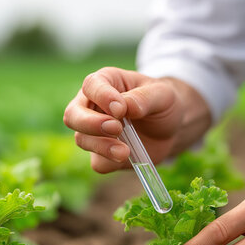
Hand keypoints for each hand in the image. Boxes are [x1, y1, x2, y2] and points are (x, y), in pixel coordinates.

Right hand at [64, 67, 185, 172]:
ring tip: (125, 151)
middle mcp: (92, 106)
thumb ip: (144, 98)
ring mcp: (94, 132)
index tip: (120, 109)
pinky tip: (127, 157)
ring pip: (82, 139)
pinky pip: (97, 162)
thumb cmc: (163, 103)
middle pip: (73, 115)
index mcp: (105, 82)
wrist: (171, 128)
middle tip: (116, 128)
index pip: (91, 85)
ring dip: (102, 146)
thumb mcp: (162, 95)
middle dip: (90, 124)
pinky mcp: (102, 154)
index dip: (102, 97)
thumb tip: (124, 107)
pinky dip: (110, 162)